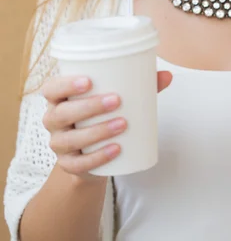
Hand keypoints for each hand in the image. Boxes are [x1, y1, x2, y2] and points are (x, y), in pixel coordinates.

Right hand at [41, 71, 171, 180]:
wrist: (93, 154)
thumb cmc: (103, 115)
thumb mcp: (116, 100)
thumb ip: (140, 86)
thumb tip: (168, 76)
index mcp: (59, 99)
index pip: (51, 88)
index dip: (65, 84)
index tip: (89, 81)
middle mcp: (53, 120)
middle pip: (62, 113)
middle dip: (89, 107)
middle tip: (116, 101)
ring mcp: (58, 144)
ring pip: (70, 139)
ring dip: (97, 131)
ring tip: (122, 124)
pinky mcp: (68, 165)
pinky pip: (79, 164)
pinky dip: (98, 157)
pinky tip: (116, 150)